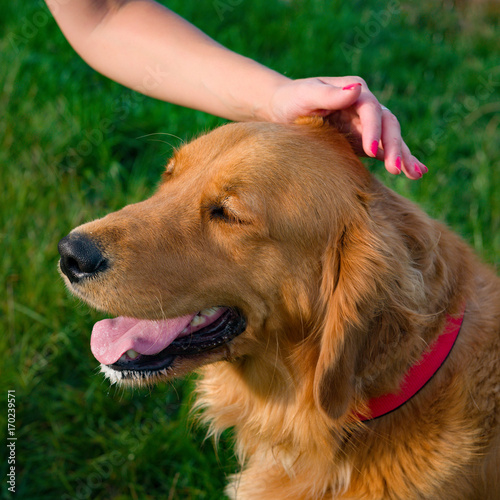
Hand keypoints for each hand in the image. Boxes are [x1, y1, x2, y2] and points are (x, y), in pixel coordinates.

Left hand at [268, 77, 426, 179]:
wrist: (282, 112)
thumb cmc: (291, 100)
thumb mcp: (305, 96)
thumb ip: (328, 95)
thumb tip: (357, 91)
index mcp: (354, 90)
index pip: (371, 108)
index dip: (373, 128)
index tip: (371, 149)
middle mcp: (365, 106)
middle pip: (387, 123)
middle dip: (393, 145)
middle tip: (394, 168)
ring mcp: (366, 124)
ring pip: (391, 138)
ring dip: (403, 155)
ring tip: (416, 174)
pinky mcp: (363, 141)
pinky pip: (384, 150)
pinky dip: (401, 159)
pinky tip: (416, 171)